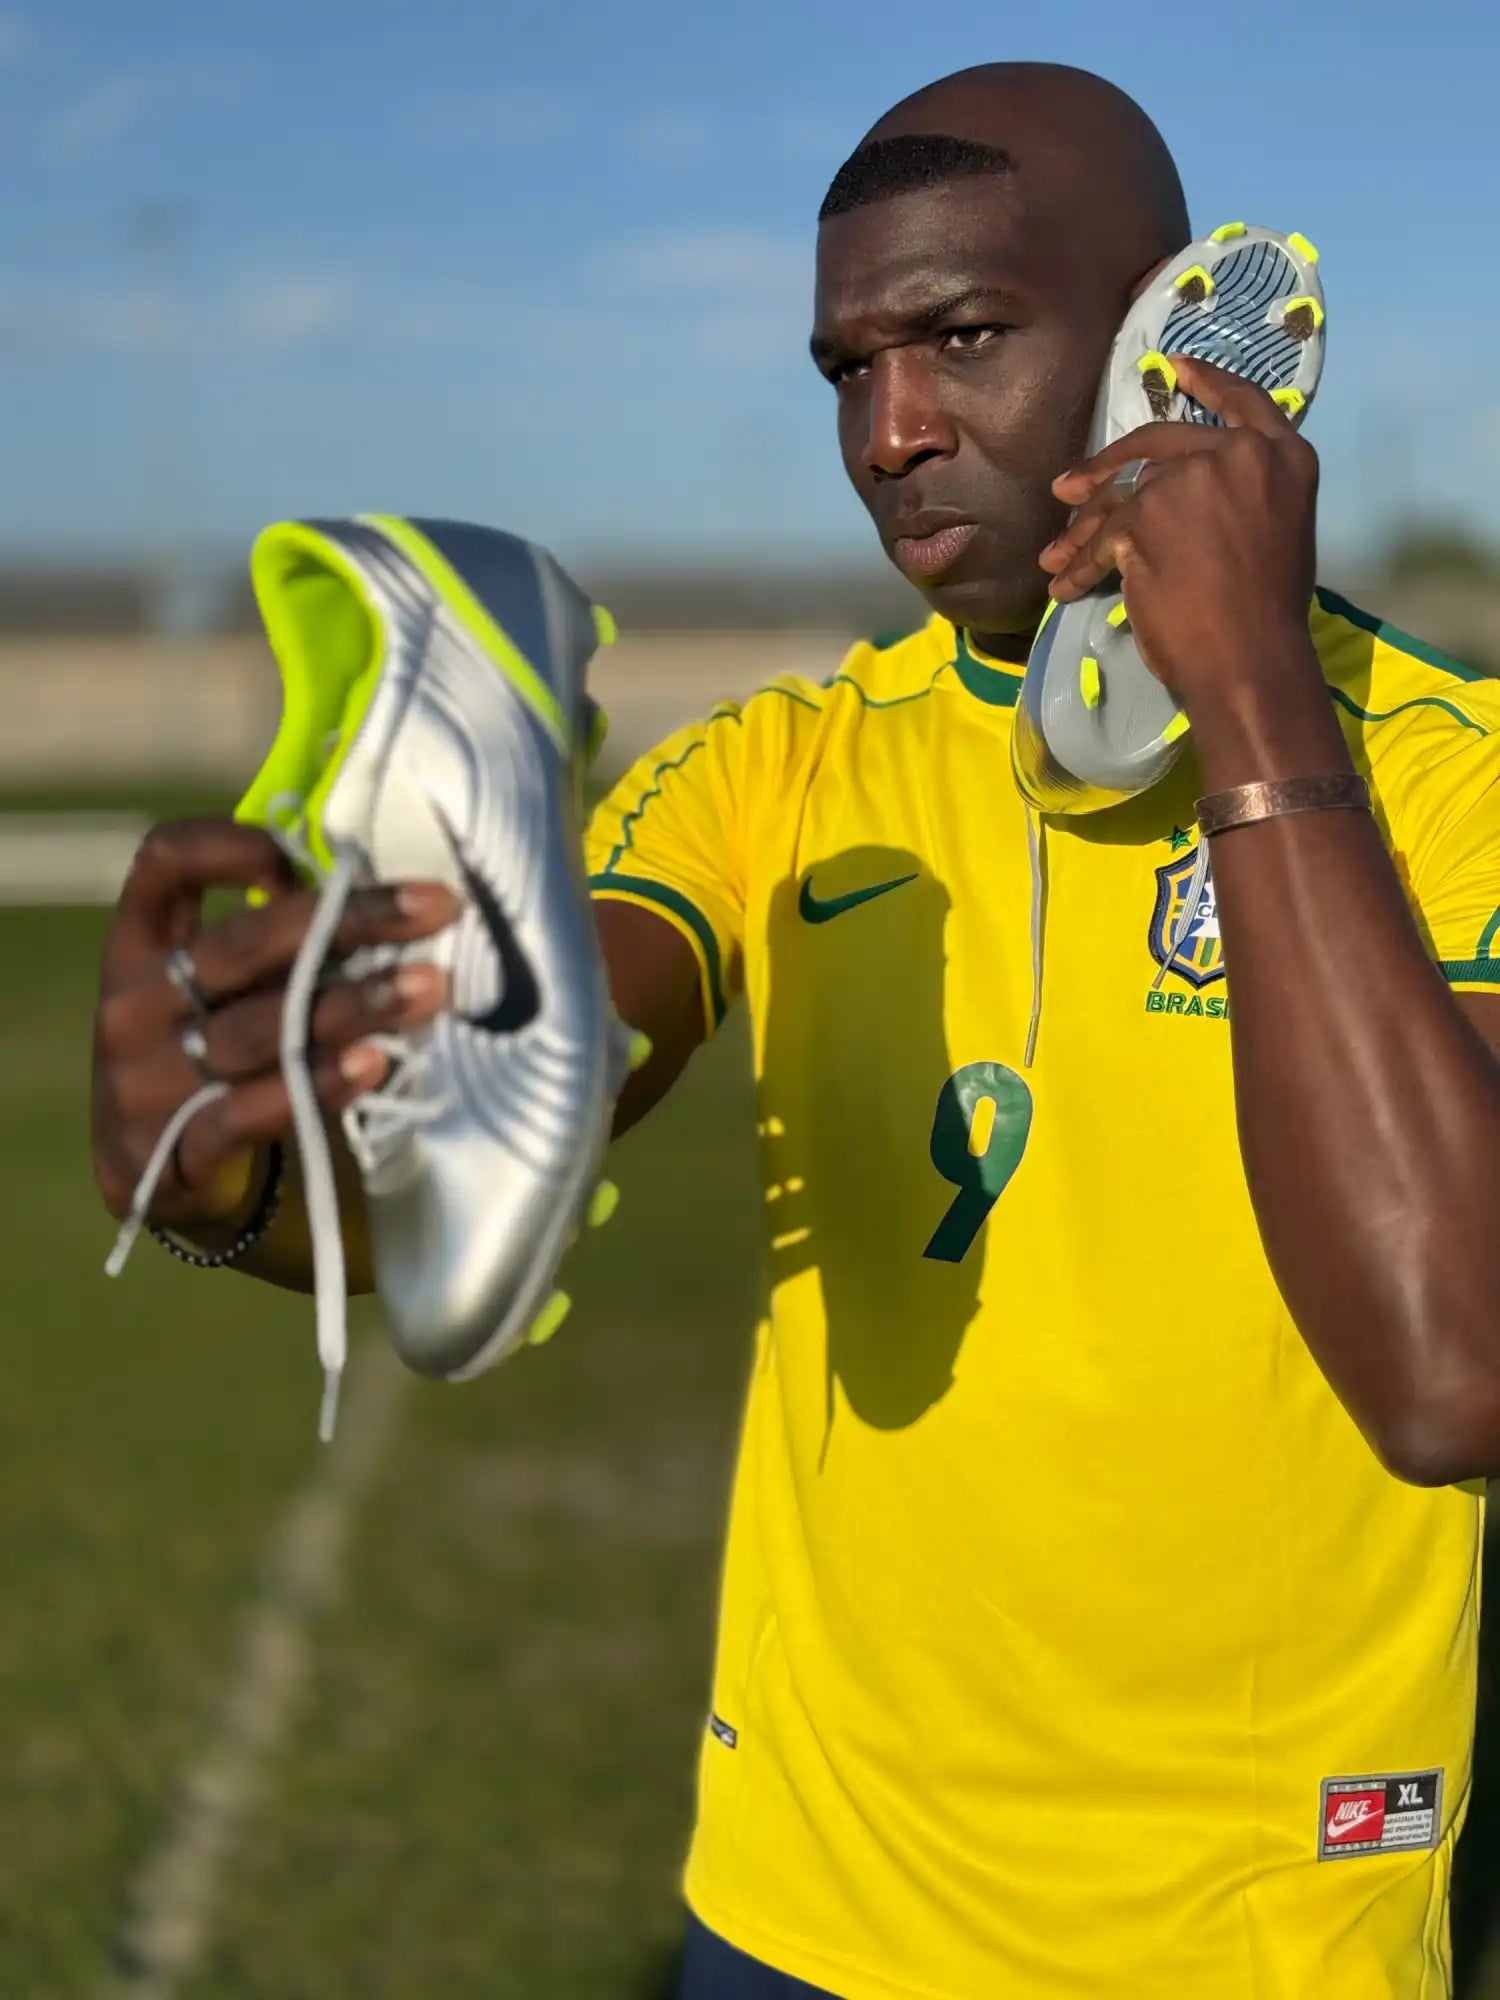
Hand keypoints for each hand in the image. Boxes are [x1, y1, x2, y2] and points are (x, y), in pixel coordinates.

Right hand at [92, 818, 457, 1233]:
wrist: (152, 1176)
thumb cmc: (210, 1052)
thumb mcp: (216, 989)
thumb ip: (272, 945)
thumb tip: (385, 899)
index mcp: (139, 943)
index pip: (165, 860)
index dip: (232, 845)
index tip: (306, 859)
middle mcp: (133, 1003)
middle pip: (241, 945)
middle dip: (347, 922)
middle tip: (435, 910)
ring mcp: (144, 1078)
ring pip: (259, 1030)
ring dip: (352, 1004)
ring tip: (427, 987)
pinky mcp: (170, 1148)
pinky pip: (248, 1113)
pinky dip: (316, 1085)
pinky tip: (374, 1063)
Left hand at [1038, 356, 1322, 718]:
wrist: (1250, 658)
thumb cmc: (1267, 613)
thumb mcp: (1276, 530)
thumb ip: (1240, 495)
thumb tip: (1188, 499)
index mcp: (1281, 454)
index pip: (1241, 400)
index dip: (1206, 382)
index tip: (1174, 367)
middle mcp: (1237, 455)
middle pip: (1159, 446)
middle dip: (1107, 467)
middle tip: (1070, 488)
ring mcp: (1189, 481)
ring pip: (1121, 498)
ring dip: (1083, 531)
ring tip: (1056, 555)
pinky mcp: (1144, 517)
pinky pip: (1101, 540)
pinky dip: (1079, 567)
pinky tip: (1066, 586)